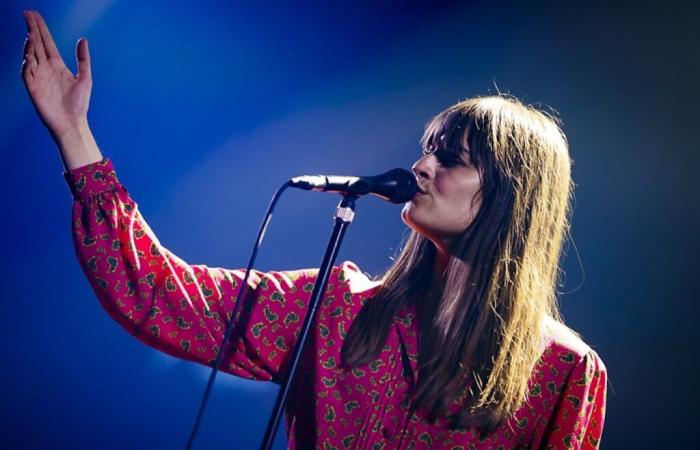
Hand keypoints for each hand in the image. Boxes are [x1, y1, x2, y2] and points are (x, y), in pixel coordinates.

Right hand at [21, 10, 92, 141]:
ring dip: (29, 45)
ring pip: (30, 56)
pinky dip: (27, 64)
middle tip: (27, 14)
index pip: (46, 42)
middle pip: (36, 45)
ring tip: (31, 34)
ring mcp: (38, 78)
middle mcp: (46, 69)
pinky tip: (29, 56)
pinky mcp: (33, 88)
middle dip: (32, 30)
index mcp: (57, 65)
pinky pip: (26, 73)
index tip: (34, 15)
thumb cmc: (79, 103)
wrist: (72, 123)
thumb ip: (82, 59)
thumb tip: (83, 39)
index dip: (40, 28)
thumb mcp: (85, 78)